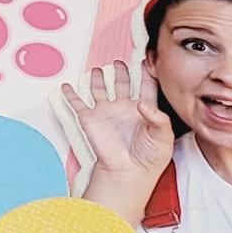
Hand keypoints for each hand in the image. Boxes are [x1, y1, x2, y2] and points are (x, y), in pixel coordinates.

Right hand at [59, 61, 176, 203]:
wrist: (129, 173)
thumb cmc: (148, 159)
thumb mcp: (164, 135)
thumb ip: (158, 116)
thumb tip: (141, 102)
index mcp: (144, 110)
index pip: (146, 86)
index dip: (147, 72)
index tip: (147, 59)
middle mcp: (124, 109)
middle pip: (122, 83)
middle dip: (121, 71)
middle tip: (120, 61)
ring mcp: (106, 113)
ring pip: (100, 89)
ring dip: (99, 78)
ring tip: (99, 68)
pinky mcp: (90, 119)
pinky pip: (77, 103)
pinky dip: (70, 94)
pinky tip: (67, 86)